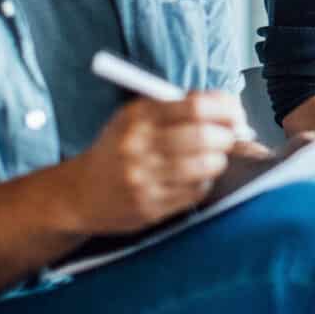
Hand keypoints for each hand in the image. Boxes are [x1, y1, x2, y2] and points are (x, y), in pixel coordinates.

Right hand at [68, 93, 241, 232]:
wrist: (80, 192)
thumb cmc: (118, 149)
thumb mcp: (136, 117)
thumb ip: (178, 107)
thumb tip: (228, 106)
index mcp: (138, 117)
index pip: (196, 107)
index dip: (225, 109)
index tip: (234, 114)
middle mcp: (139, 146)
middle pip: (205, 136)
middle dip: (227, 136)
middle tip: (229, 137)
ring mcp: (144, 179)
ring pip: (206, 166)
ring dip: (218, 160)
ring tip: (211, 157)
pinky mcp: (150, 207)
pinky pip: (196, 191)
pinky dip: (203, 182)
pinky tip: (192, 177)